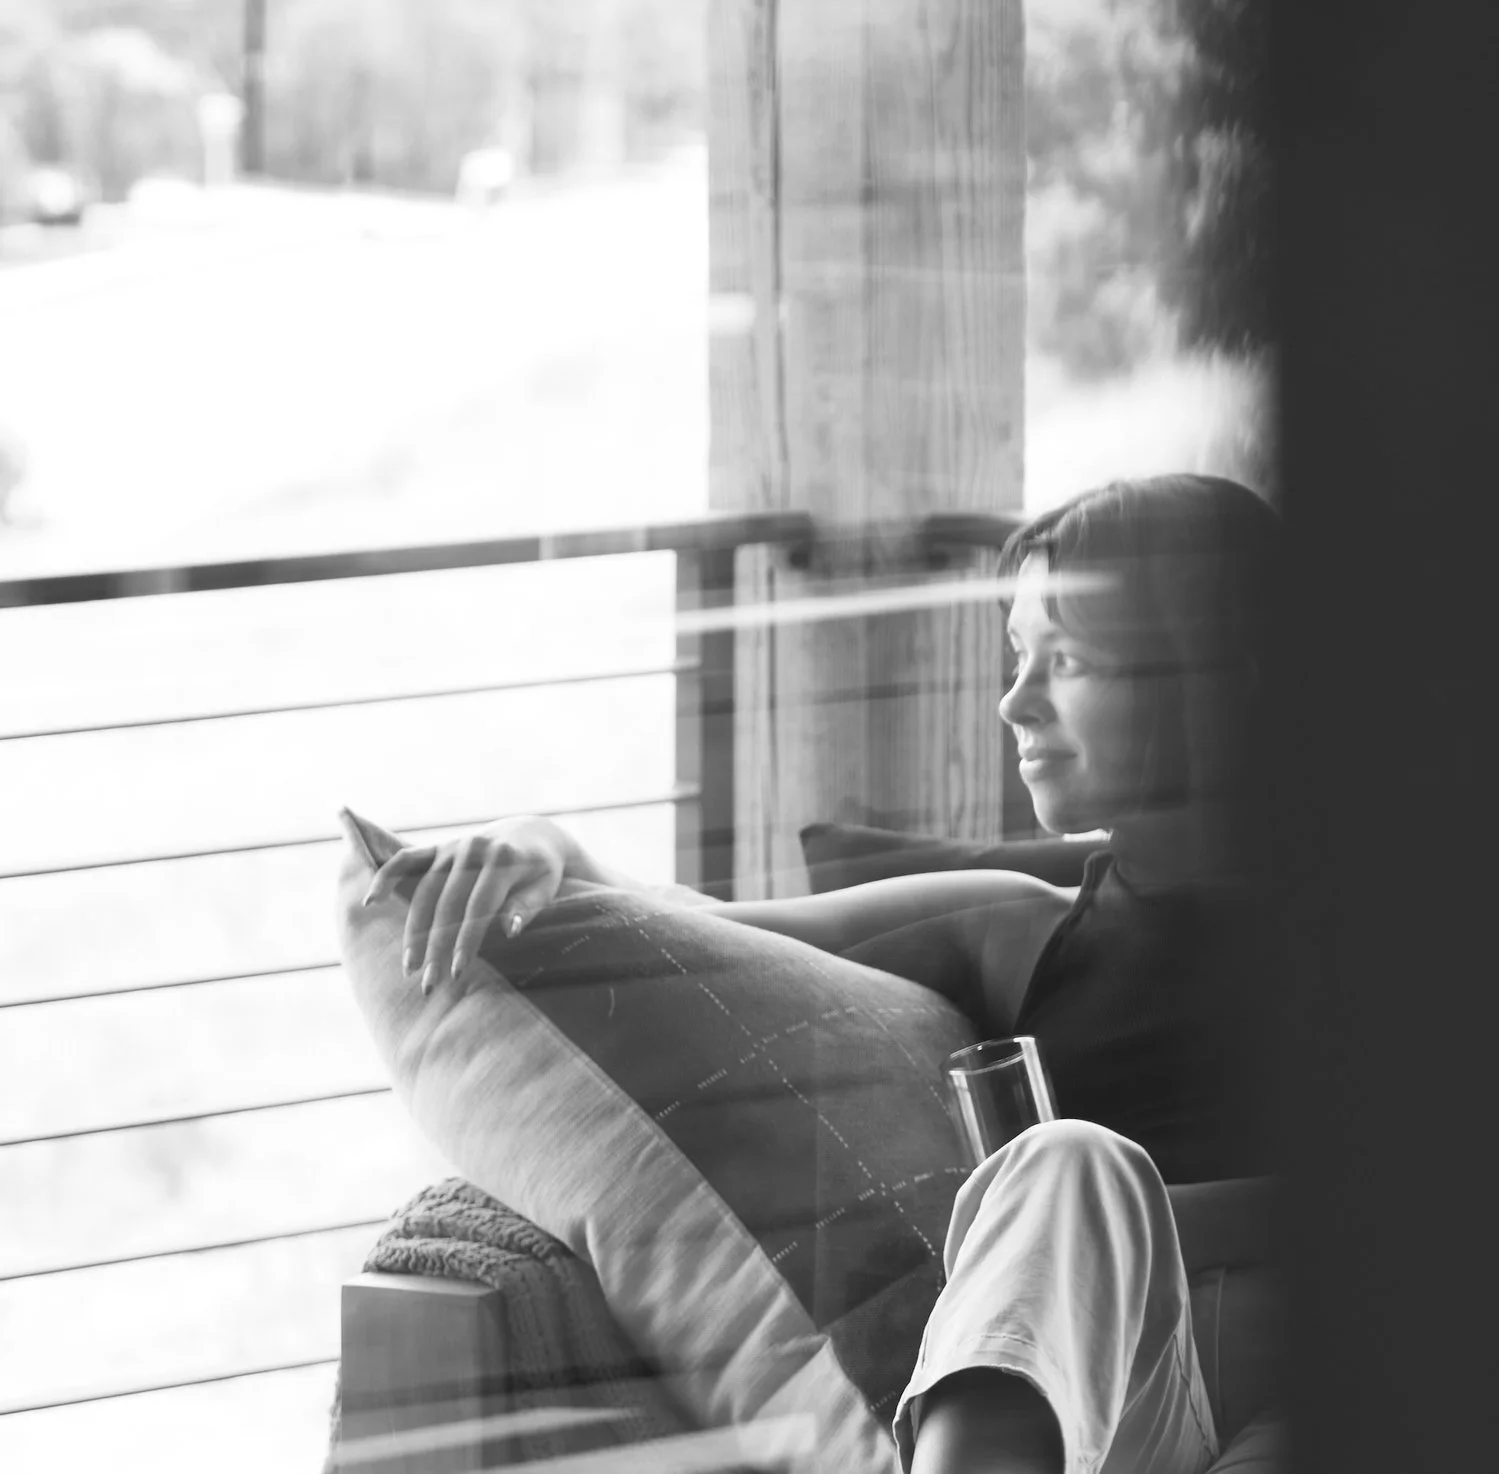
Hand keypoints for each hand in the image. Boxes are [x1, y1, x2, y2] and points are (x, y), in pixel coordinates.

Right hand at [361, 817, 569, 994]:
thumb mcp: (546, 887)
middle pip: (448, 904)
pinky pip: (405, 860)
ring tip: (408, 967)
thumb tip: (510, 930)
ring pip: (424, 892)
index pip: (479, 906)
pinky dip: (385, 877)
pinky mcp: (437, 847)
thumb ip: (527, 907)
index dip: (467, 940)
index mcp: (503, 860)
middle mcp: (474, 850)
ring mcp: (452, 847)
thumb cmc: (541, 872)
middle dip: (436, 946)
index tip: (457, 972)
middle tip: (428, 983)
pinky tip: (371, 902)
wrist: (531, 835)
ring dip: (412, 931)